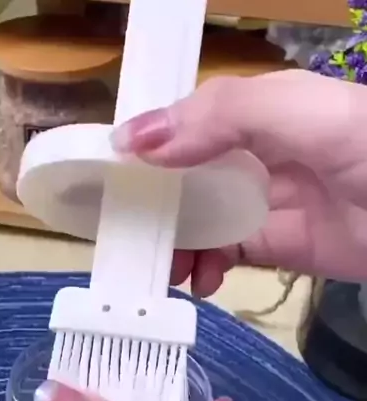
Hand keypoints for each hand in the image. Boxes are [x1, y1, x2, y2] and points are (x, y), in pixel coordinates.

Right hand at [112, 70, 366, 295]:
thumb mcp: (301, 113)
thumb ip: (222, 116)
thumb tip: (135, 141)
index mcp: (259, 112)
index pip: (187, 123)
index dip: (148, 143)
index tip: (105, 173)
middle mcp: (259, 154)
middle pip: (188, 177)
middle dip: (155, 204)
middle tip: (124, 234)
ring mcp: (269, 202)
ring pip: (204, 221)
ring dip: (176, 244)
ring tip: (161, 269)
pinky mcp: (282, 246)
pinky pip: (231, 255)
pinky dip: (208, 270)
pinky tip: (199, 282)